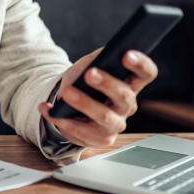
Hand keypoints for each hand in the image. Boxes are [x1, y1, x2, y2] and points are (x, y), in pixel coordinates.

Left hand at [38, 48, 157, 147]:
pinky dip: (61, 119)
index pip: (146, 73)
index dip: (140, 64)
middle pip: (124, 96)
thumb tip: (104, 54)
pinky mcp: (99, 138)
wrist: (68, 104)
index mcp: (130, 83)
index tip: (126, 55)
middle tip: (91, 74)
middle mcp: (127, 105)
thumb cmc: (85, 81)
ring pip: (104, 116)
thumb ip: (99, 58)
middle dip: (107, 84)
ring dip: (85, 104)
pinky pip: (81, 131)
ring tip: (67, 93)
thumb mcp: (91, 64)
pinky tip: (47, 108)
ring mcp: (115, 124)